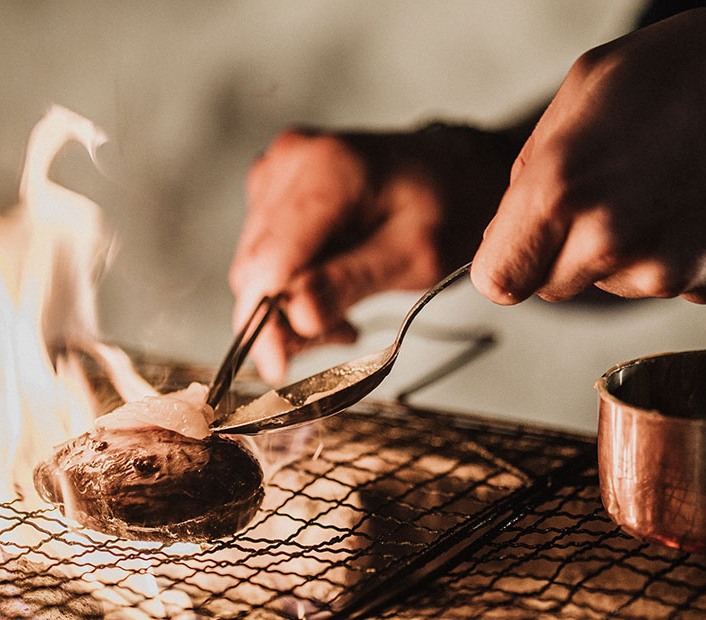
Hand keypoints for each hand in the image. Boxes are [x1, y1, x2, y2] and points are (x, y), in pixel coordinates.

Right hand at [229, 125, 510, 382]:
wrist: (452, 169)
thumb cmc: (447, 207)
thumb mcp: (415, 255)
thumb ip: (351, 282)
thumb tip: (296, 317)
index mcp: (328, 171)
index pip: (270, 261)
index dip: (266, 322)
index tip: (278, 370)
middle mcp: (290, 162)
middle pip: (255, 267)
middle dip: (285, 318)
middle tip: (342, 334)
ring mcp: (277, 171)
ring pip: (254, 266)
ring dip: (290, 304)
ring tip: (345, 313)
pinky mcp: (272, 187)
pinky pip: (263, 251)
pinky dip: (291, 282)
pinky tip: (330, 286)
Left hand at [471, 0, 705, 306]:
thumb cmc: (703, 69)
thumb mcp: (591, 86)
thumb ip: (535, 165)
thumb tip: (512, 225)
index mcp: (562, 191)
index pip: (497, 280)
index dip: (508, 260)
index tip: (523, 242)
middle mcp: (609, 244)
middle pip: (553, 285)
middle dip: (566, 249)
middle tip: (611, 190)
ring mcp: (665, 272)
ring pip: (613, 283)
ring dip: (626, 249)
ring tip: (669, 182)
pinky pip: (669, 282)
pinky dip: (678, 253)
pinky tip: (704, 201)